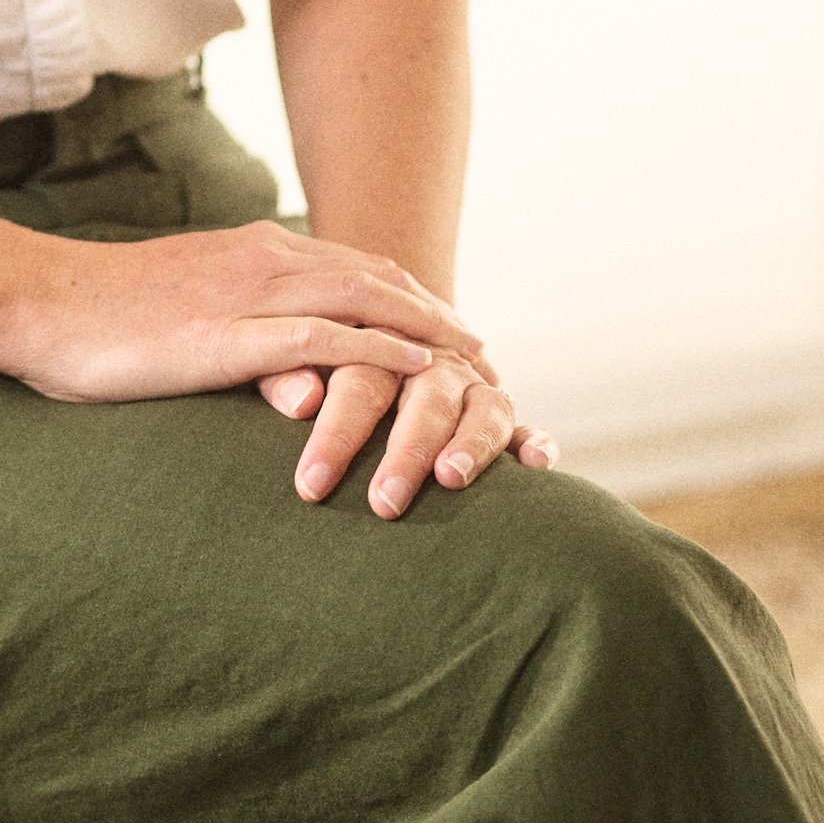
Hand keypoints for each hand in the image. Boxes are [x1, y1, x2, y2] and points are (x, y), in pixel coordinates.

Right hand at [11, 220, 490, 410]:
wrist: (42, 302)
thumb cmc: (97, 317)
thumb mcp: (181, 309)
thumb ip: (235, 323)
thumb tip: (280, 361)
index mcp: (251, 250)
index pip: (351, 267)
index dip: (406, 296)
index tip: (446, 327)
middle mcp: (263, 259)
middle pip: (376, 279)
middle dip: (435, 314)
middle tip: (482, 352)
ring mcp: (249, 294)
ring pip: (365, 302)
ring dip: (428, 331)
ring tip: (474, 362)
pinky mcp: (231, 335)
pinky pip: (325, 339)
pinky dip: (380, 351)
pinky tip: (418, 370)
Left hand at [256, 349, 557, 514]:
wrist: (362, 319)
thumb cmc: (304, 358)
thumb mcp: (284, 359)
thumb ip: (284, 379)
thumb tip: (299, 401)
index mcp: (376, 340)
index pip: (359, 383)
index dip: (337, 436)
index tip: (312, 487)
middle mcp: (430, 360)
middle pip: (425, 399)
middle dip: (406, 452)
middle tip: (384, 503)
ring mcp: (470, 382)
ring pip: (482, 408)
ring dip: (471, 444)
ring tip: (451, 478)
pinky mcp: (496, 407)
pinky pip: (521, 424)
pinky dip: (533, 441)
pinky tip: (539, 464)